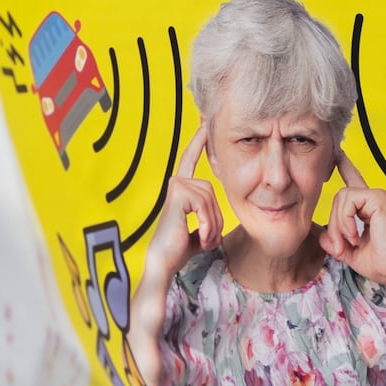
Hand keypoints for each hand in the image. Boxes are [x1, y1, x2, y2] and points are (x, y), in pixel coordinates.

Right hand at [140, 119, 219, 292]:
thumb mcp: (202, 228)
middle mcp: (177, 183)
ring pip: (210, 199)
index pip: (190, 160)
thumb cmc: (181, 248)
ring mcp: (176, 186)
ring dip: (212, 224)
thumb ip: (209, 216)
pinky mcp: (178, 194)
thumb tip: (221, 219)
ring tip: (203, 239)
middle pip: (212, 190)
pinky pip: (205, 205)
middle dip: (215, 217)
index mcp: (181, 187)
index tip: (204, 123)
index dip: (198, 142)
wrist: (164, 262)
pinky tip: (200, 237)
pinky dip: (207, 225)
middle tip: (207, 238)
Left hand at [319, 153, 385, 288]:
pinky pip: (349, 201)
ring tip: (349, 242)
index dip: (345, 166)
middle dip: (334, 223)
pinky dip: (346, 220)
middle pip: (338, 197)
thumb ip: (334, 242)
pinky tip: (354, 235)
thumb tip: (320, 235)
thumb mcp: (349, 252)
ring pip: (342, 198)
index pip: (354, 180)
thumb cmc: (379, 263)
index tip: (338, 153)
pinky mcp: (378, 198)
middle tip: (340, 246)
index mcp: (368, 207)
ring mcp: (377, 196)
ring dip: (339, 224)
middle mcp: (373, 198)